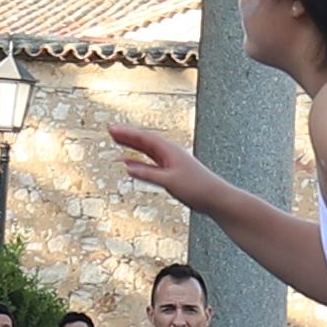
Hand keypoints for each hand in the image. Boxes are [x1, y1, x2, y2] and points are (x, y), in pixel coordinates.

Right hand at [104, 121, 223, 214]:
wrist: (215, 197)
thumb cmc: (197, 188)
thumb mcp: (169, 181)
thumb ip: (148, 174)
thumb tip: (128, 167)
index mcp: (169, 150)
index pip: (144, 138)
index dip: (127, 133)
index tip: (112, 129)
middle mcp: (170, 153)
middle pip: (145, 141)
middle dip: (127, 135)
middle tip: (111, 131)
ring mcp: (170, 161)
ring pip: (147, 150)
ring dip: (132, 145)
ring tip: (117, 140)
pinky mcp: (171, 171)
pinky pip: (151, 163)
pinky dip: (139, 161)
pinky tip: (130, 163)